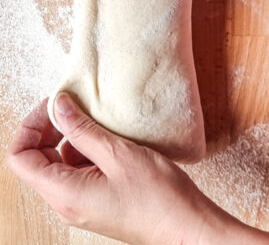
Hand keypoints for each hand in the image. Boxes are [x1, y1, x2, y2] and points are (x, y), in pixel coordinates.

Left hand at [5, 95, 268, 244]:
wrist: (185, 227)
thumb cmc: (158, 196)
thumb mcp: (118, 153)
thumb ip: (82, 130)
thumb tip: (58, 105)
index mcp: (64, 193)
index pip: (20, 158)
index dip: (30, 126)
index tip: (55, 104)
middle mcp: (66, 202)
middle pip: (35, 160)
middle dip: (48, 128)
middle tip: (74, 105)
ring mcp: (80, 204)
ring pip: (57, 164)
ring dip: (69, 138)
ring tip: (96, 119)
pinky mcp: (96, 201)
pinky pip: (76, 172)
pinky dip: (85, 150)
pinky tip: (109, 137)